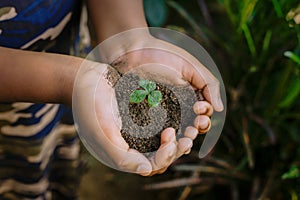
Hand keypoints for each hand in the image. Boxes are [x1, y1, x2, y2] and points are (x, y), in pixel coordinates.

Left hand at [98, 31, 222, 174]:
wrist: (132, 51)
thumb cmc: (163, 55)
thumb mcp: (191, 66)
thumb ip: (209, 84)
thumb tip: (219, 109)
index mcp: (191, 98)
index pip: (203, 115)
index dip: (205, 116)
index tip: (199, 107)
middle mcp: (177, 109)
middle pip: (191, 128)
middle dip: (195, 130)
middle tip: (193, 128)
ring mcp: (161, 115)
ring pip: (175, 135)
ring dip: (181, 139)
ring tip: (181, 136)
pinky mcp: (144, 118)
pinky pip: (154, 133)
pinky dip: (161, 139)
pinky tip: (164, 136)